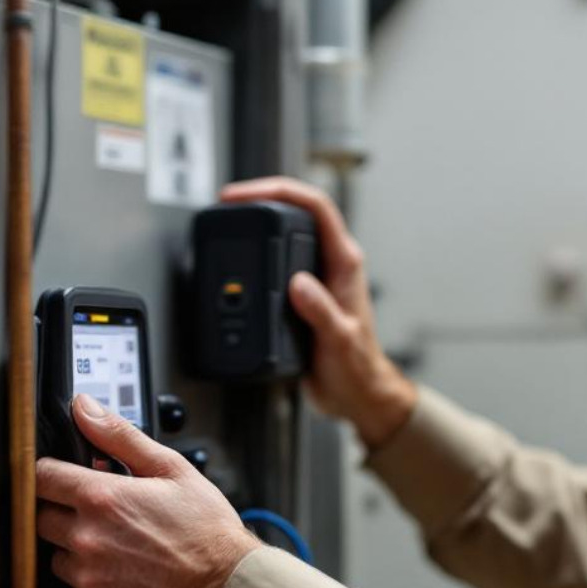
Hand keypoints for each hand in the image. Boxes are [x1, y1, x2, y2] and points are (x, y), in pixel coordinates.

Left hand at [35, 394, 262, 587]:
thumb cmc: (208, 532)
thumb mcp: (172, 470)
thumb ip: (120, 436)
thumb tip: (84, 409)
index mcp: (102, 499)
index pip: (43, 476)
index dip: (53, 474)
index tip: (65, 480)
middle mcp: (87, 539)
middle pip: (43, 519)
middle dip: (67, 514)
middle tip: (105, 518)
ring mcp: (88, 579)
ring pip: (59, 560)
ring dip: (80, 553)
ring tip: (121, 551)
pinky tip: (125, 579)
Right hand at [220, 177, 417, 448]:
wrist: (356, 396)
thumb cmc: (358, 369)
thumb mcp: (339, 341)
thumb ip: (321, 312)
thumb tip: (298, 284)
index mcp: (344, 264)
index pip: (317, 208)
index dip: (281, 191)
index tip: (247, 196)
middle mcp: (330, 263)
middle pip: (297, 210)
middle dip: (262, 197)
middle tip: (229, 200)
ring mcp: (314, 276)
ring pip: (285, 232)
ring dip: (257, 221)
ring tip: (228, 219)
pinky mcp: (300, 293)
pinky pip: (274, 261)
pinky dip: (253, 252)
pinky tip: (236, 257)